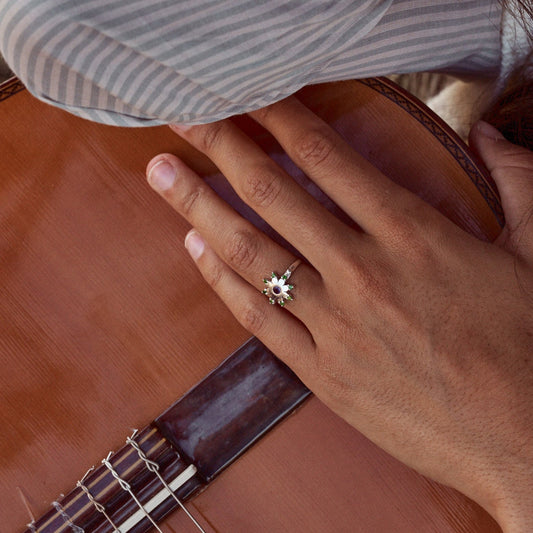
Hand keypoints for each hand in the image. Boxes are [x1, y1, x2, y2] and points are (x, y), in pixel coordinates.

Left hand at [146, 98, 532, 531]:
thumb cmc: (529, 349)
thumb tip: (492, 135)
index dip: (279, 119)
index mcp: (414, 236)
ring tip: (163, 175)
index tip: (246, 98)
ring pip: (251, 253)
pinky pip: (258, 319)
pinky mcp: (323, 374)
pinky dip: (221, 281)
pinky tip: (196, 249)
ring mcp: (336, 326)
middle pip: (273, 193)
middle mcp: (364, 273)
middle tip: (184, 116)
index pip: (328, 158)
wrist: (522, 443)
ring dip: (199, 207)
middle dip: (223, 145)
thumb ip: (516, 183)